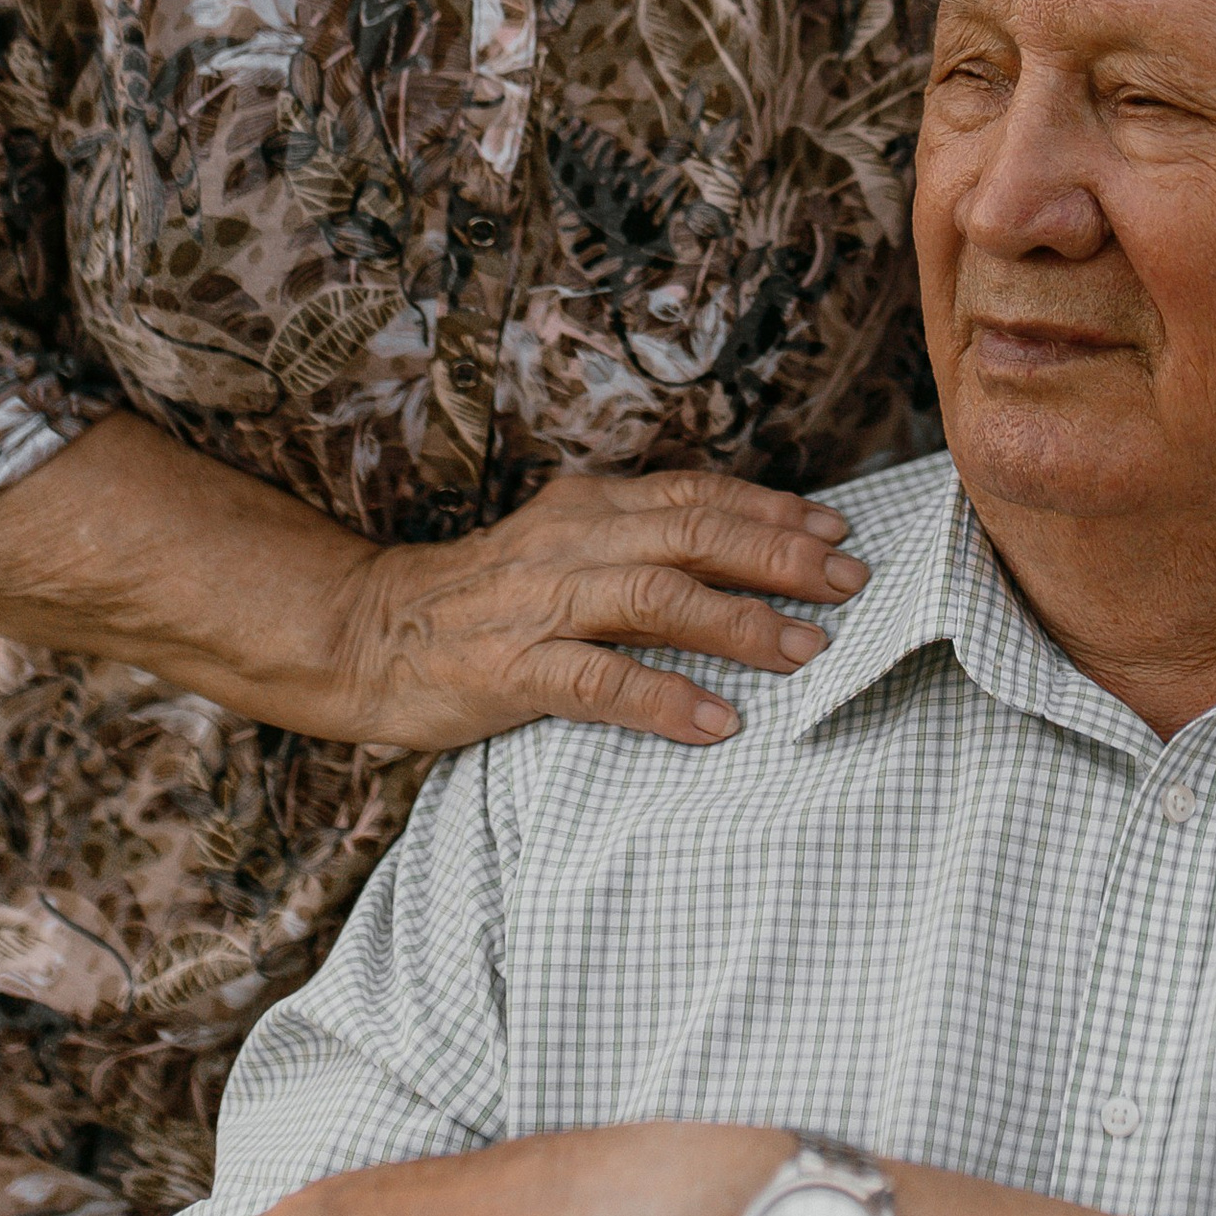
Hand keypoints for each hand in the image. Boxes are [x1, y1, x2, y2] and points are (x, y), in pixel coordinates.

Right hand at [335, 465, 871, 750]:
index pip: (695, 493)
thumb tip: (745, 553)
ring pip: (657, 598)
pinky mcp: (513, 669)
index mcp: (587, 506)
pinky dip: (665, 699)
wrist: (368, 633)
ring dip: (739, 622)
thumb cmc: (483, 598)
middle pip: (694, 534)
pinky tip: (719, 722)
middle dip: (779, 555)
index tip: (836, 528)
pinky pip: (600, 681)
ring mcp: (541, 604)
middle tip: (848, 581)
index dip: (770, 507)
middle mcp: (572, 543)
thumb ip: (639, 543)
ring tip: (805, 649)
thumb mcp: (563, 546)